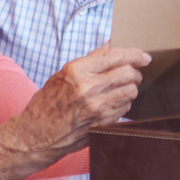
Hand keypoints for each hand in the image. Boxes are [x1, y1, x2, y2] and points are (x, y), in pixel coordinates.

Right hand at [28, 45, 152, 147]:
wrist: (36, 135)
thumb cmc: (47, 103)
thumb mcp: (64, 74)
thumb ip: (91, 59)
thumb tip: (112, 44)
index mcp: (77, 71)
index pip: (116, 56)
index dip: (135, 55)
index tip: (144, 56)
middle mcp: (87, 89)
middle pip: (128, 74)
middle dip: (135, 73)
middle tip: (134, 74)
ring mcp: (96, 108)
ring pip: (131, 92)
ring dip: (130, 89)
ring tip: (121, 89)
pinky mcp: (102, 124)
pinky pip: (125, 110)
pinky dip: (123, 105)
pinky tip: (112, 104)